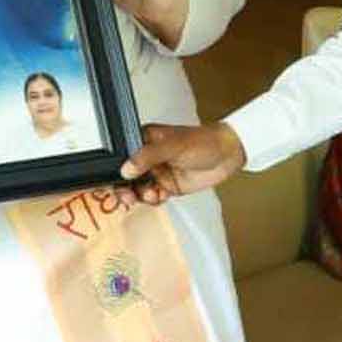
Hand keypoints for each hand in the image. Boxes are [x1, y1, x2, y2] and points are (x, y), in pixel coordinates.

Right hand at [119, 122, 246, 204]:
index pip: (122, 156)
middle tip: (128, 196)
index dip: (116, 170)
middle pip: (127, 176)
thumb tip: (126, 169)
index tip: (114, 182)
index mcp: (145, 140)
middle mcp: (149, 157)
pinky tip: (159, 196)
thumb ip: (148, 157)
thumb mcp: (173, 146)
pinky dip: (153, 200)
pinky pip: (153, 197)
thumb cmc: (203, 141)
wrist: (227, 155)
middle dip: (125, 188)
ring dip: (140, 195)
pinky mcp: (168, 186)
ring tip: (149, 194)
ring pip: (139, 189)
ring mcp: (158, 172)